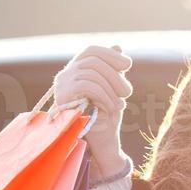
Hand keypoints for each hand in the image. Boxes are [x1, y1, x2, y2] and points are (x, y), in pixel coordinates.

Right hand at [52, 44, 133, 177]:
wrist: (99, 143)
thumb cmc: (106, 115)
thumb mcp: (113, 89)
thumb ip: (113, 70)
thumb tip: (118, 46)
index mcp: (76, 70)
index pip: (91, 50)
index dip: (110, 54)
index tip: (128, 64)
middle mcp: (65, 75)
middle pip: (92, 60)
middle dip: (114, 74)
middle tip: (128, 91)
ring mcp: (62, 85)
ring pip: (91, 72)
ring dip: (111, 87)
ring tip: (121, 103)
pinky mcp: (63, 98)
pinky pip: (87, 86)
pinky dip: (104, 96)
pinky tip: (111, 107)